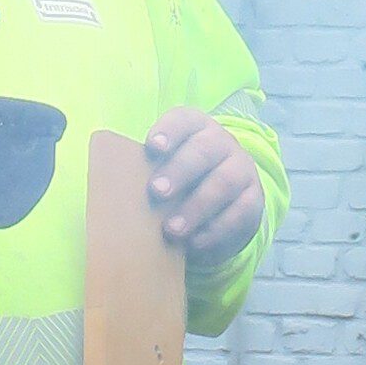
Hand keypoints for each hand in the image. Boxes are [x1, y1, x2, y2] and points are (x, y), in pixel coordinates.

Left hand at [142, 107, 264, 263]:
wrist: (222, 204)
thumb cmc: (179, 184)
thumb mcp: (163, 171)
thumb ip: (145, 171)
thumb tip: (110, 188)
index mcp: (195, 128)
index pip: (183, 121)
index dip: (169, 131)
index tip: (153, 147)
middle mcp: (222, 142)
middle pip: (204, 151)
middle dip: (179, 171)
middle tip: (157, 192)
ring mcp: (242, 169)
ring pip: (224, 182)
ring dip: (196, 206)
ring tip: (171, 229)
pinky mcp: (254, 199)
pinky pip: (240, 213)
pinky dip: (216, 229)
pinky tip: (194, 243)